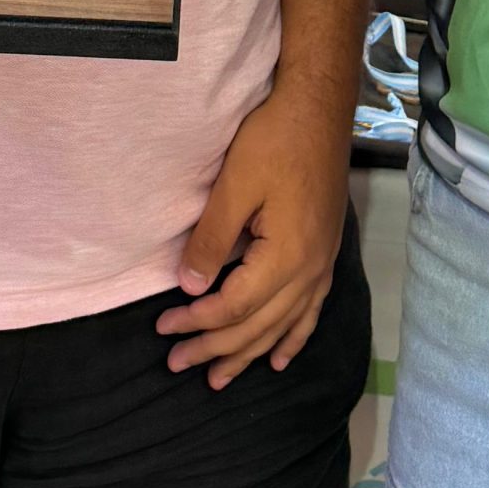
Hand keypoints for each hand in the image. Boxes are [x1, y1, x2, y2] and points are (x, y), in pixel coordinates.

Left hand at [156, 88, 349, 387]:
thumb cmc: (274, 140)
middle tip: (177, 363)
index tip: (163, 329)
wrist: (320, 109)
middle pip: (258, 326)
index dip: (197, 323)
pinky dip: (292, 338)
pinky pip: (310, 311)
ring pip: (283, 326)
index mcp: (287, 257)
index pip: (234, 308)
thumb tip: (189, 288)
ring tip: (220, 378)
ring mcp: (322, 265)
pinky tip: (279, 358)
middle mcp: (310, 271)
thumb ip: (212, 240)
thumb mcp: (234, 185)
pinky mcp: (325, 254)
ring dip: (250, 353)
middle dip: (216, 349)